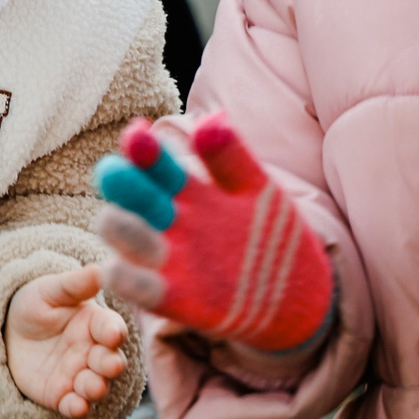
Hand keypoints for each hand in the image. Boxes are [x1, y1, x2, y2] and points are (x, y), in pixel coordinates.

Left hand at [3, 263, 128, 417]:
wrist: (9, 330)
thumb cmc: (38, 304)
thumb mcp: (51, 290)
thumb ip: (75, 285)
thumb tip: (101, 269)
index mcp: (97, 325)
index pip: (111, 329)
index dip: (113, 331)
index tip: (112, 332)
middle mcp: (94, 353)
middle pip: (109, 362)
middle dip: (110, 365)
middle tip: (110, 365)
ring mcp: (79, 375)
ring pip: (95, 386)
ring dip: (96, 388)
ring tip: (91, 387)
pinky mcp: (61, 394)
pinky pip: (73, 404)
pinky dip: (77, 408)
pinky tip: (75, 407)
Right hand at [94, 113, 333, 353]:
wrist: (301, 298)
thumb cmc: (275, 238)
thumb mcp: (261, 194)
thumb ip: (234, 160)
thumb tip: (211, 120)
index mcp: (186, 191)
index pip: (155, 163)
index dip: (142, 149)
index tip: (139, 133)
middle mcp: (166, 219)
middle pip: (127, 194)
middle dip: (120, 184)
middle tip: (116, 173)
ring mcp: (164, 257)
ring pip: (119, 233)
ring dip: (121, 226)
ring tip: (143, 227)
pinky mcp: (168, 296)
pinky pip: (131, 285)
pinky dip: (126, 278)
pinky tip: (134, 272)